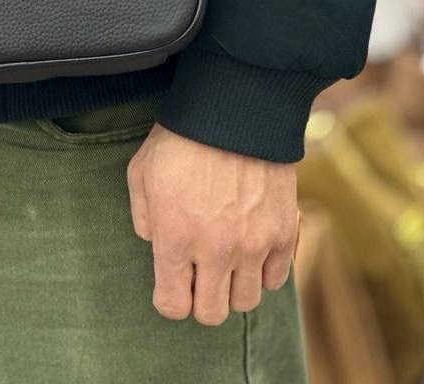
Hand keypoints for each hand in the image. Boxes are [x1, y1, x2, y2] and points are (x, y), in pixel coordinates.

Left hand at [127, 124, 298, 325]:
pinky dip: (263, 272)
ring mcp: (253, 244)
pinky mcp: (282, 232)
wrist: (233, 110)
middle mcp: (216, 250)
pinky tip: (251, 249)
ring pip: (246, 301)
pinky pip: (276, 279)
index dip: (170, 298)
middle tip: (200, 274)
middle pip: (212, 313)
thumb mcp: (141, 172)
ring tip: (227, 260)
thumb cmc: (181, 138)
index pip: (173, 305)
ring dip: (233, 287)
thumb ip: (144, 218)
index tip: (173, 283)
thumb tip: (156, 242)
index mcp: (176, 238)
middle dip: (202, 298)